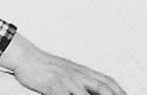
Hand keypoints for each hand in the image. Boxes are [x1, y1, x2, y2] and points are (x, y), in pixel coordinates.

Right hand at [0, 33, 126, 94]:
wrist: (26, 56)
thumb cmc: (44, 65)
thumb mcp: (65, 71)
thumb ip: (79, 80)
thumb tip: (90, 88)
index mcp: (81, 70)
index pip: (107, 81)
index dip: (120, 91)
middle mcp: (78, 74)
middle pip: (104, 87)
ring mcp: (67, 80)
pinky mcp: (55, 86)